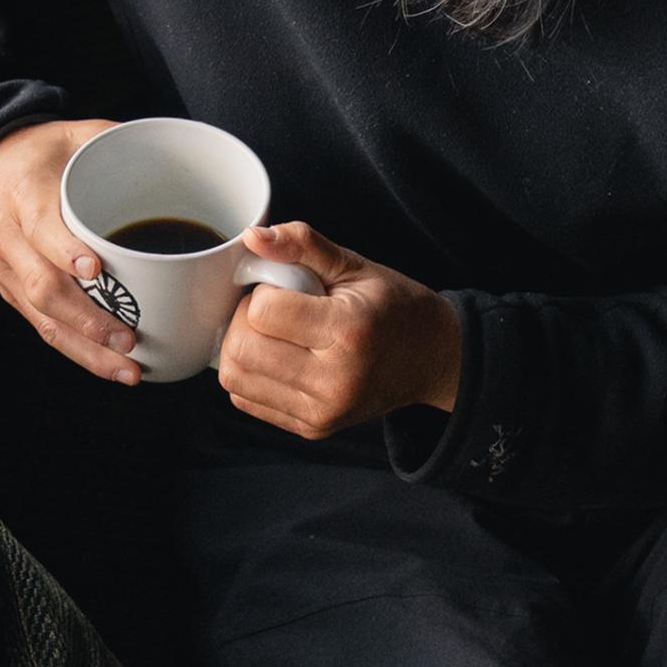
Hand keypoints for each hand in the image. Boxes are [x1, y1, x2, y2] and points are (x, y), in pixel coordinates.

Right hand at [0, 118, 143, 383]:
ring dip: (87, 349)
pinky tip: (111, 366)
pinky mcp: (14, 292)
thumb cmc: (43, 152)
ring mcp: (9, 270)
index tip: (97, 269)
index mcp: (24, 192)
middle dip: (87, 320)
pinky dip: (79, 351)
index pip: (40, 227)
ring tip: (128, 370)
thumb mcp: (77, 132)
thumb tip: (184, 156)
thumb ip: (121, 143)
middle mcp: (10, 237)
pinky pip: (44, 327)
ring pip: (43, 319)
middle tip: (128, 339)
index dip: (65, 251)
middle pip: (43, 288)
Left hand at [216, 221, 460, 438]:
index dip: (261, 292)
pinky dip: (250, 374)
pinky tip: (277, 357)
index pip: (261, 312)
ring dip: (240, 348)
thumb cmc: (392, 306)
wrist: (431, 360)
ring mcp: (323, 412)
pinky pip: (246, 400)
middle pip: (240, 350)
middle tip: (271, 309)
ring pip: (235, 378)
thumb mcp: (354, 265)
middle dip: (242, 321)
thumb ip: (302, 244)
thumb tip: (251, 237)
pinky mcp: (312, 429)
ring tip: (273, 333)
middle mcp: (335, 381)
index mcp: (348, 331)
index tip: (282, 288)